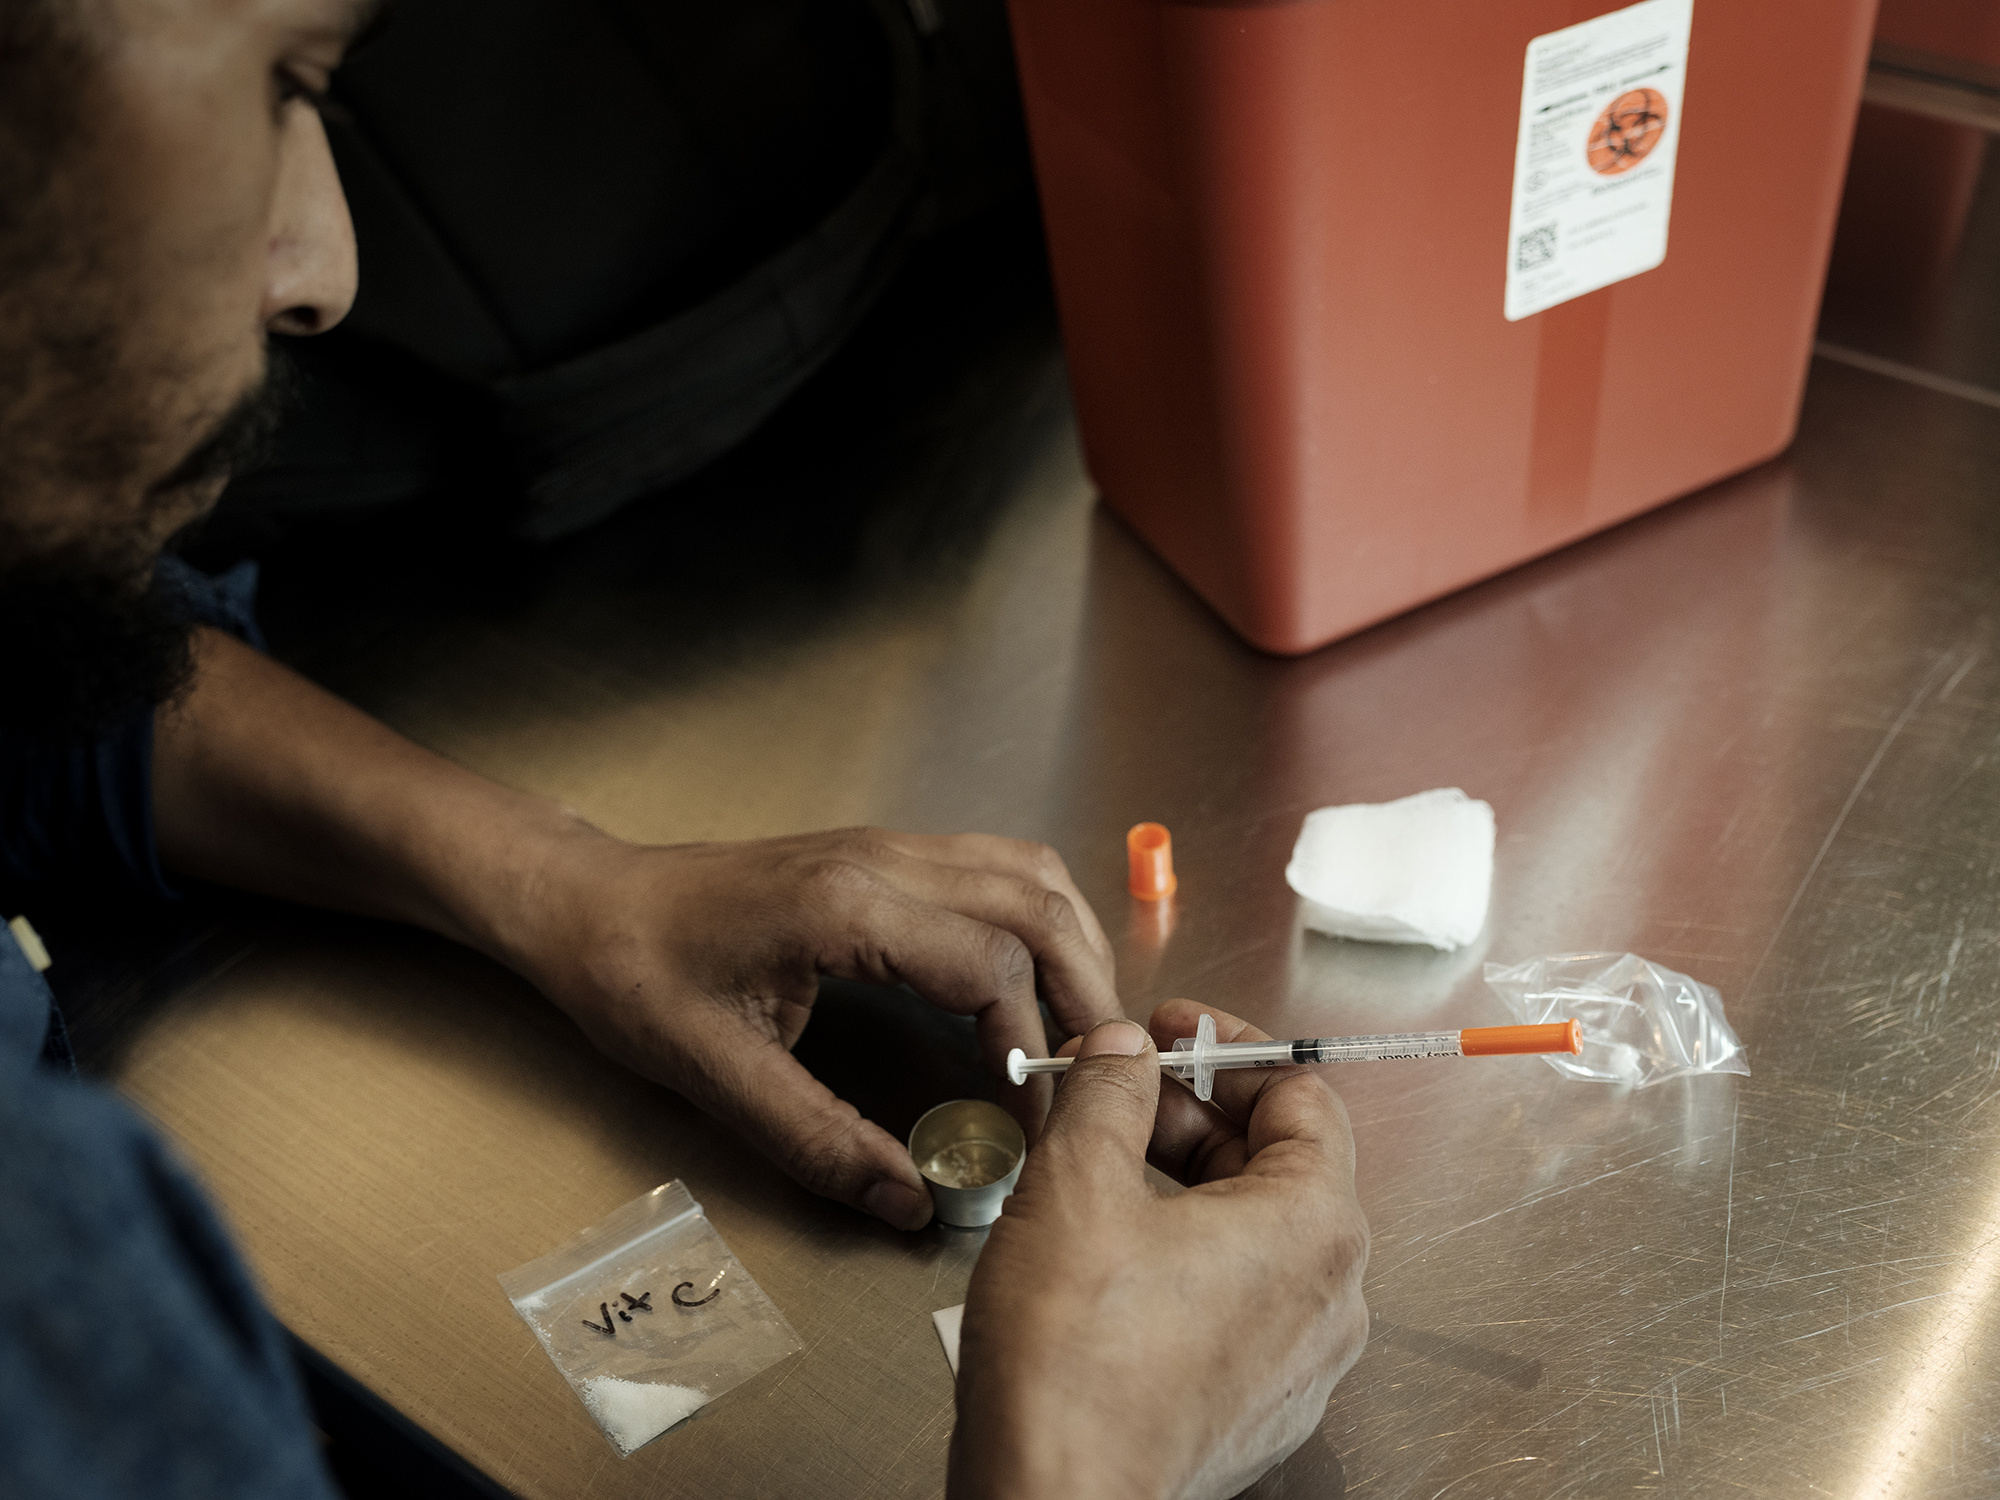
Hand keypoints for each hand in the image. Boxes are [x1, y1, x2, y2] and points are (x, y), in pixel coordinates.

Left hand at [505, 825, 1119, 1229]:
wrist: (590, 903)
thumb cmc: (636, 974)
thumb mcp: (715, 1073)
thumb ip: (818, 1140)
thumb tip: (906, 1201)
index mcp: (843, 905)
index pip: (990, 963)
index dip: (1028, 1045)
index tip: (1028, 1116)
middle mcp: (882, 857)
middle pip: (1036, 903)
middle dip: (1083, 990)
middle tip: (1092, 1073)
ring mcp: (889, 844)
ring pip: (1030, 872)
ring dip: (1072, 947)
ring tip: (1075, 1030)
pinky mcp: (886, 852)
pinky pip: (997, 868)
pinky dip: (1038, 923)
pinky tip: (1031, 981)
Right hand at [949, 1006, 1369, 1499]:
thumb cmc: (1074, 1358)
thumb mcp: (1077, 1181)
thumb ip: (1109, 1093)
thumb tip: (1123, 1049)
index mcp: (1314, 1227)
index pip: (1301, 1094)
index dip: (1225, 1049)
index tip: (1166, 1033)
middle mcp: (1331, 1297)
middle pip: (1277, 1163)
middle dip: (1191, 1115)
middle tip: (1113, 1095)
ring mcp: (1299, 1361)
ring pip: (1254, 1233)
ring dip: (1182, 1183)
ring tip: (1098, 1170)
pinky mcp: (1258, 1406)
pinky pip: (1238, 1300)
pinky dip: (1186, 1255)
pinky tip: (1111, 1253)